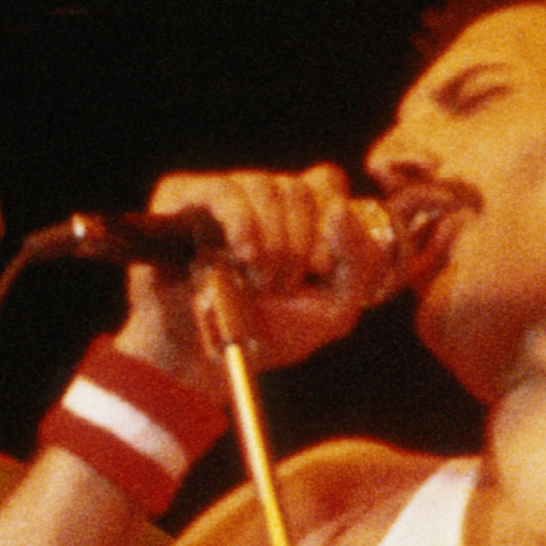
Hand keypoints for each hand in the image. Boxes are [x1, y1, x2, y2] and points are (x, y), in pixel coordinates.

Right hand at [113, 164, 406, 374]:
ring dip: (272, 244)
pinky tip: (242, 257)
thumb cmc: (266, 334)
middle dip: (299, 245)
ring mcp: (224, 193)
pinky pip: (225, 193)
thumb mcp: (333, 308)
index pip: (329, 184)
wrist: (200, 361)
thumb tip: (341, 209)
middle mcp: (263, 197)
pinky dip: (243, 226)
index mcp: (300, 214)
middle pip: (301, 187)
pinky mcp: (184, 196)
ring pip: (268, 187)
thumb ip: (360, 262)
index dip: (333, 224)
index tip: (322, 269)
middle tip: (283, 288)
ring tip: (257, 284)